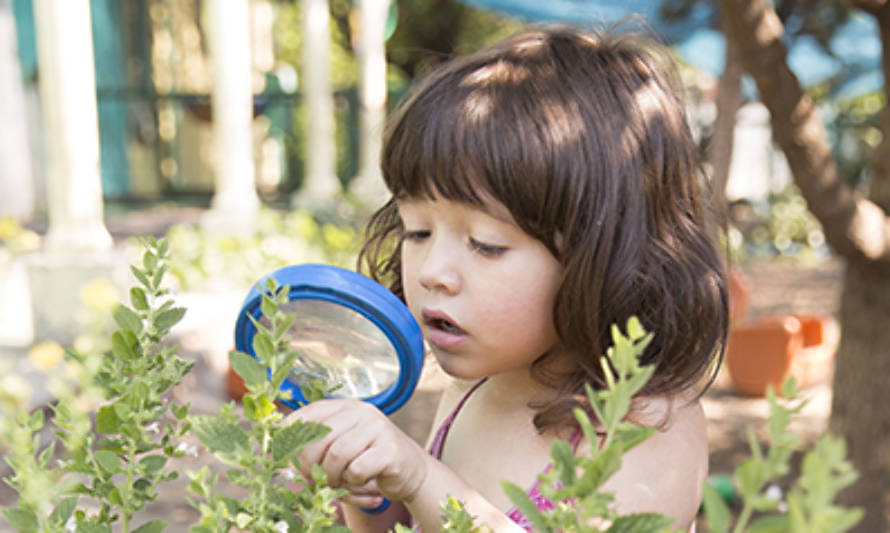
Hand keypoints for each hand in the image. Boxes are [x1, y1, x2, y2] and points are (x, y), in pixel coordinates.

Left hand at [290, 399, 429, 508]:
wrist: (410, 471)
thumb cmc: (367, 460)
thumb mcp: (340, 445)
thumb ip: (315, 442)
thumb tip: (273, 452)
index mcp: (345, 406)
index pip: (307, 414)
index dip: (290, 438)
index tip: (284, 460)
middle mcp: (362, 411)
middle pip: (319, 437)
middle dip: (309, 465)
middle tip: (312, 481)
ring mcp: (378, 428)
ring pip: (337, 454)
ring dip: (331, 476)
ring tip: (336, 483)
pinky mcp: (390, 449)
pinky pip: (357, 468)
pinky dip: (352, 481)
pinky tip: (360, 481)